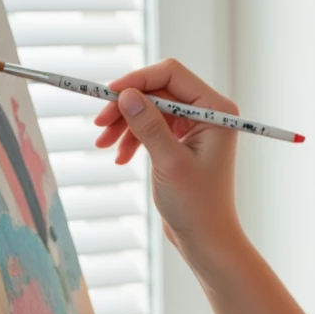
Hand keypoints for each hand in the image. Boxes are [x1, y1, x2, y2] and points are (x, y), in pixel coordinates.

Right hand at [93, 59, 241, 257]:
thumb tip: (127, 94)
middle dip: (127, 106)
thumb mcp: (169, 163)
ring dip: (125, 124)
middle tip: (98, 126)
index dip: (138, 80)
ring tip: (103, 146)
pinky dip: (133, 138)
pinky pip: (152, 127)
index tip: (109, 96)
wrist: (206, 239)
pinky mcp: (182, 141)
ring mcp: (195, 127)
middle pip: (158, 90)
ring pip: (151, 108)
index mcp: (216, 110)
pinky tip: (120, 158)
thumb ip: (149, 125)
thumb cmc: (197, 206)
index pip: (172, 74)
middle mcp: (208, 113)